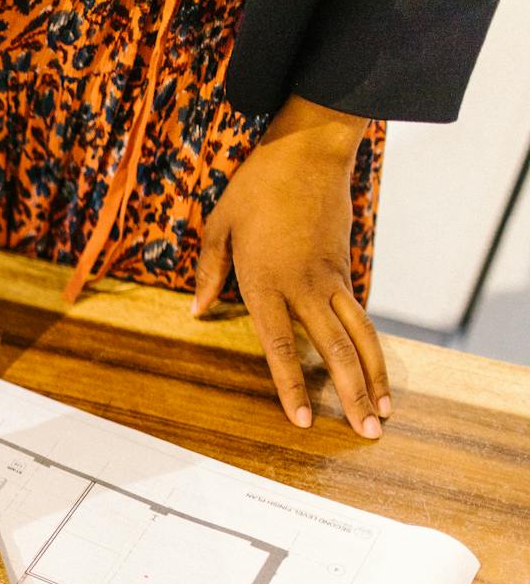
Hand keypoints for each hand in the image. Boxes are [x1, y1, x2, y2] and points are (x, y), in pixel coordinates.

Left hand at [194, 96, 389, 438]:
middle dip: (352, 394)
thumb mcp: (219, 227)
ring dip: (374, 375)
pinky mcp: (345, 267)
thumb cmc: (257, 188)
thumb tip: (198, 311)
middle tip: (368, 431)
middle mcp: (304, 287)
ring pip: (358, 336)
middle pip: (332, 351)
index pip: (280, 347)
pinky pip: (358, 313)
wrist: (309, 152)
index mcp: (265, 283)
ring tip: (385, 412)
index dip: (291, 386)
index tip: (302, 420)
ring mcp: (330, 278)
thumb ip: (209, 273)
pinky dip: (368, 344)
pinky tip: (375, 372)